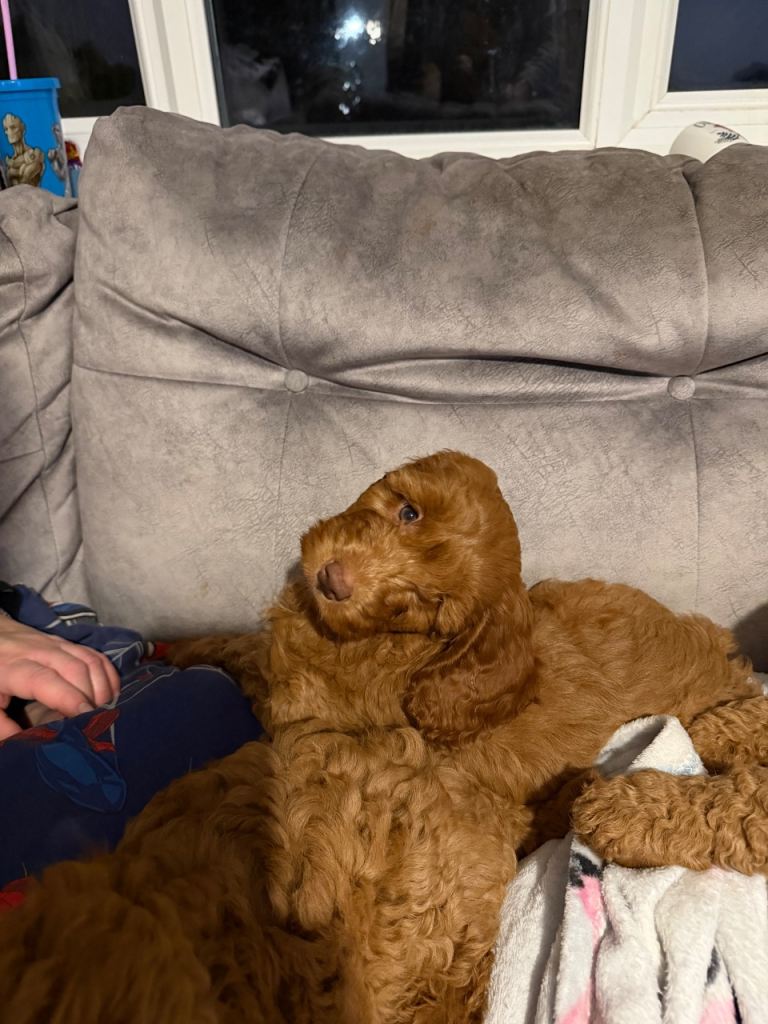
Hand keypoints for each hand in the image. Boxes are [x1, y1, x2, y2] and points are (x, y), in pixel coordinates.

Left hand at [0, 616, 119, 739]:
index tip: (85, 717)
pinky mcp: (68, 643)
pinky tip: (109, 694)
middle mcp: (39, 652)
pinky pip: (95, 655)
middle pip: (76, 669)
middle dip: (92, 696)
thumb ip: (1, 726)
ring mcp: (57, 644)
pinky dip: (108, 675)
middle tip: (97, 721)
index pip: (46, 680)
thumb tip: (28, 745)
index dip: (69, 698)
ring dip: (103, 687)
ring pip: (90, 660)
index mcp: (14, 668)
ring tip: (104, 711)